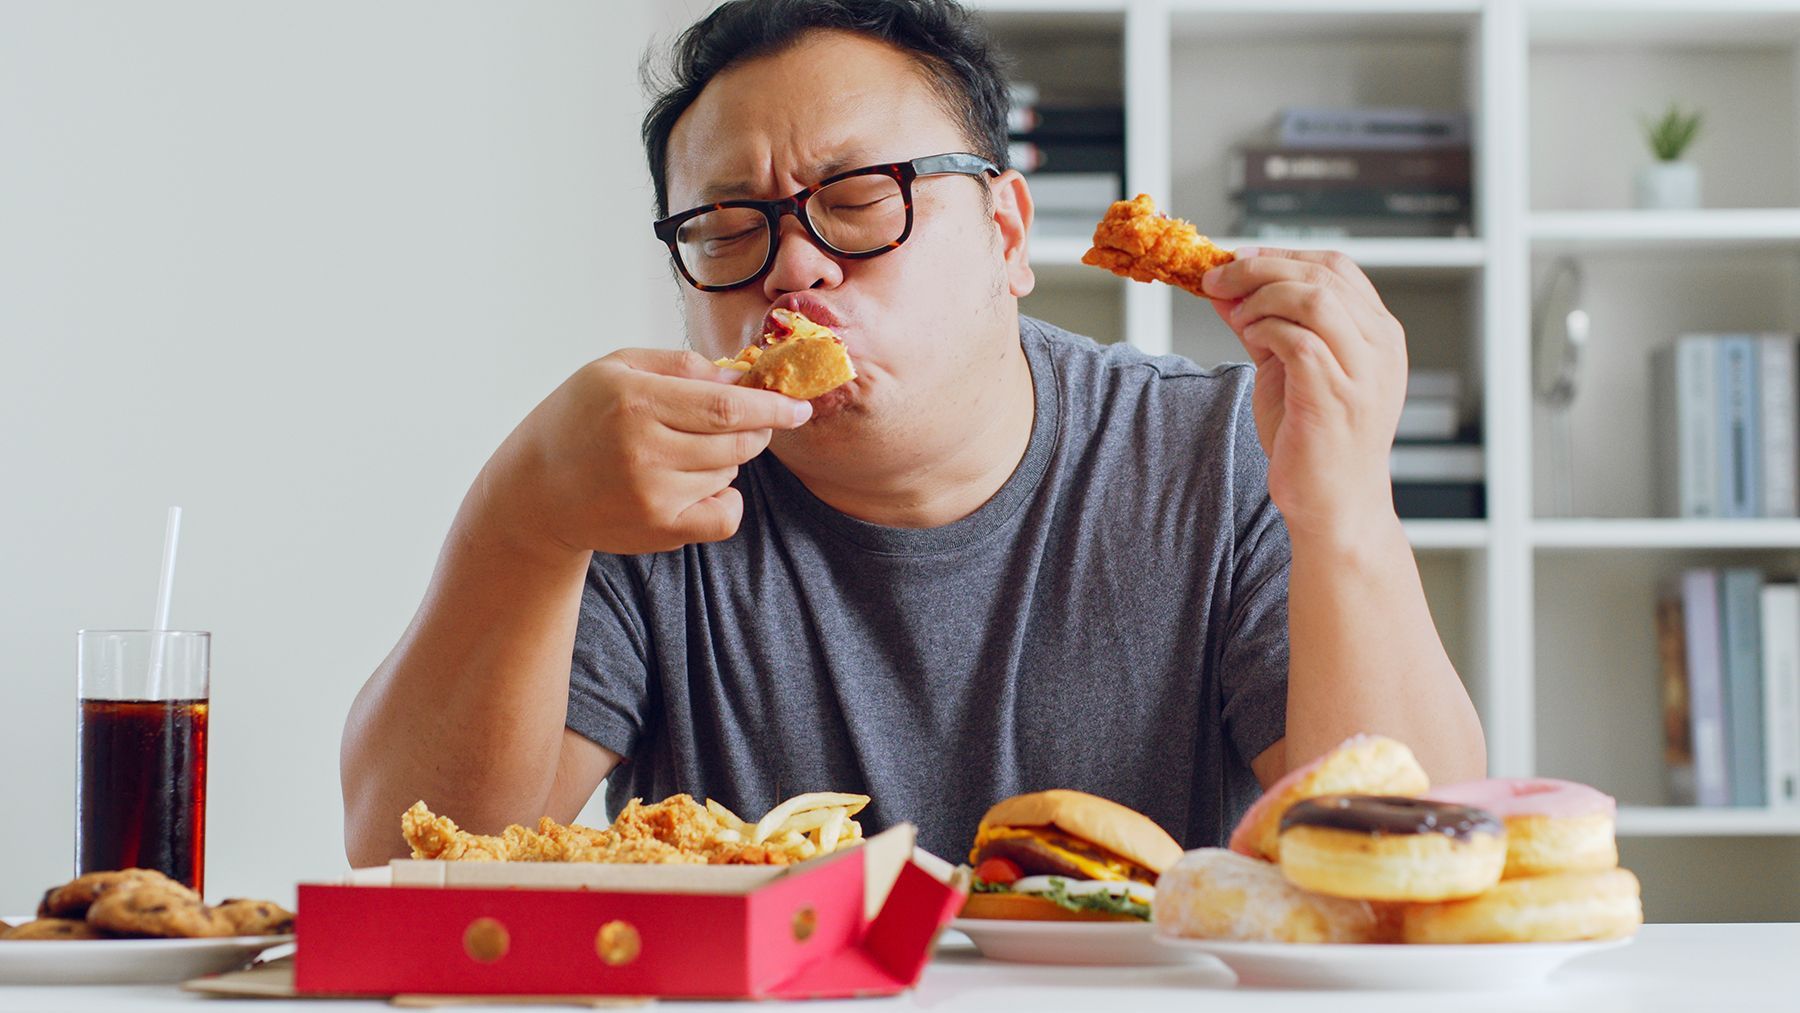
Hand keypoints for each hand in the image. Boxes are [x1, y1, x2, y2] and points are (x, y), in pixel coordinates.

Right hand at [481, 348, 813, 555]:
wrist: (536, 491)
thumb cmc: (579, 418)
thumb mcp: (616, 368)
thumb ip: (680, 364)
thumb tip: (741, 376)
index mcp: (635, 400)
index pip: (728, 405)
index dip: (772, 406)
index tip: (799, 405)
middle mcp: (644, 449)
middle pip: (738, 441)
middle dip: (758, 430)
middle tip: (748, 423)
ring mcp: (653, 494)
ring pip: (731, 473)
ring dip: (727, 460)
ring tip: (686, 452)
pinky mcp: (660, 530)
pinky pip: (726, 516)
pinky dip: (728, 500)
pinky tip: (703, 487)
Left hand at [1200, 248, 1406, 546]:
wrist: (1334, 504)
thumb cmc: (1313, 440)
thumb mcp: (1287, 368)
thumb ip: (1264, 325)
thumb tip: (1223, 287)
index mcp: (1378, 333)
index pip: (1336, 266)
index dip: (1282, 256)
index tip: (1238, 260)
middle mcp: (1381, 347)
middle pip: (1322, 274)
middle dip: (1260, 268)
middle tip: (1218, 278)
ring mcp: (1364, 372)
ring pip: (1314, 298)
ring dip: (1262, 297)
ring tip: (1238, 316)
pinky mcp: (1337, 397)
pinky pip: (1299, 340)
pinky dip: (1266, 330)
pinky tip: (1250, 339)